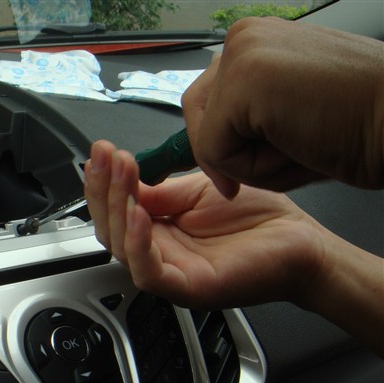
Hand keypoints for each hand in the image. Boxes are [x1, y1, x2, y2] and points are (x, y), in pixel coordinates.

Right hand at [84, 140, 326, 310]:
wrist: (302, 242)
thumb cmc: (258, 219)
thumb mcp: (198, 191)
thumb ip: (160, 191)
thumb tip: (123, 177)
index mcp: (159, 232)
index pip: (115, 211)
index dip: (103, 182)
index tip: (102, 151)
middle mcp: (159, 255)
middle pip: (109, 229)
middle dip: (102, 190)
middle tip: (105, 157)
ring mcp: (171, 274)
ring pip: (121, 249)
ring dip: (115, 210)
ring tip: (122, 174)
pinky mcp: (187, 288)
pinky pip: (148, 272)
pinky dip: (137, 244)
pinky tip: (139, 213)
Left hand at [182, 17, 383, 197]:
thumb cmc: (358, 125)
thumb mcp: (284, 119)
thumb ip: (241, 125)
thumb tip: (201, 151)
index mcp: (254, 43)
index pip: (206, 104)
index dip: (220, 143)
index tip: (243, 164)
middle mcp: (242, 39)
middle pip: (197, 117)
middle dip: (231, 154)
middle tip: (283, 155)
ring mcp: (241, 55)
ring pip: (207, 139)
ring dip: (248, 164)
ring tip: (302, 145)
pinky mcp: (243, 81)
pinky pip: (214, 151)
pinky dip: (251, 169)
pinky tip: (297, 147)